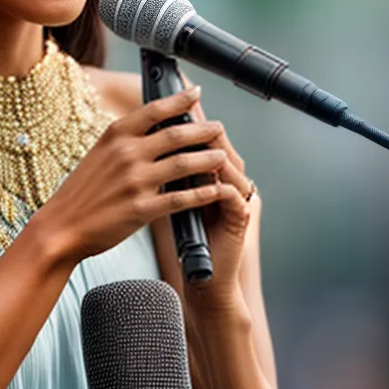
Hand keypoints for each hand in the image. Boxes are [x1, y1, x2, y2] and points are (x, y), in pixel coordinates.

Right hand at [33, 88, 232, 267]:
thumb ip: (125, 139)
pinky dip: (202, 193)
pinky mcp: (141, 208)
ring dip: (209, 159)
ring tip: (223, 156)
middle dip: (204, 130)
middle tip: (219, 128)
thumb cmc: (81, 192)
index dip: (180, 99)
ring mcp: (135, 181)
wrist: (60, 227)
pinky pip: (180, 197)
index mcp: (115, 136)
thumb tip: (154, 126)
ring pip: (184, 163)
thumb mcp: (98, 153)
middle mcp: (127, 153)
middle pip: (176, 134)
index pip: (154, 110)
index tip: (196, 93)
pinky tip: (215, 190)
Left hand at [187, 106, 257, 309]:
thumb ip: (168, 175)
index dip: (189, 125)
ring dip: (210, 152)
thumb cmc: (185, 243)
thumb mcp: (172, 202)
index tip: (169, 109)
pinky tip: (205, 174)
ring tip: (192, 141)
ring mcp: (238, 199)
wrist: (204, 280)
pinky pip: (232, 193)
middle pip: (220, 146)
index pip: (204, 142)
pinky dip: (217, 182)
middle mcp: (229, 183)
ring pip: (229, 165)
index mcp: (213, 176)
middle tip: (183, 116)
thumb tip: (146, 146)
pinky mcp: (241, 217)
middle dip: (200, 131)